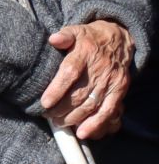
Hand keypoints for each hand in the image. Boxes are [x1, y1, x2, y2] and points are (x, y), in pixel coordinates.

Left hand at [41, 20, 134, 139]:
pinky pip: (109, 110)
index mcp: (85, 53)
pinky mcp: (119, 91)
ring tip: (59, 123)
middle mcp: (99, 69)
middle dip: (61, 109)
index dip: (57, 89)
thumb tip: (54, 39)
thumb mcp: (76, 31)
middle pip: (79, 94)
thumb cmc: (89, 38)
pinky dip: (96, 124)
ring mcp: (110, 81)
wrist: (119, 39)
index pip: (70, 73)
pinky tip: (83, 132)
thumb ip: (64, 36)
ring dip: (74, 118)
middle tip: (47, 116)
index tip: (44, 103)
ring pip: (92, 105)